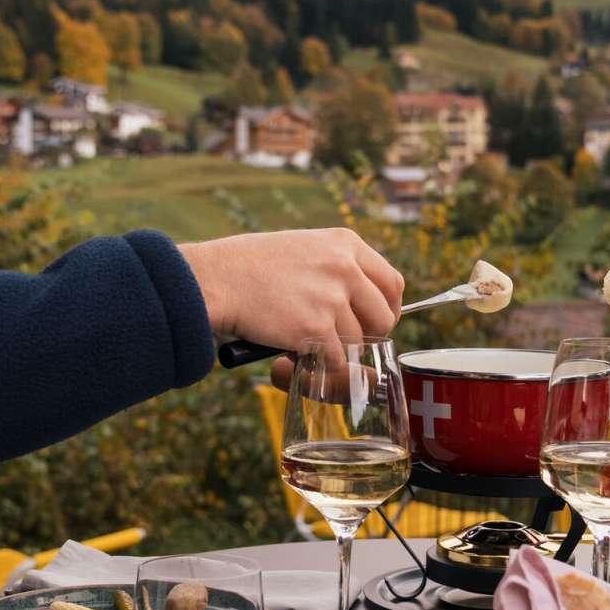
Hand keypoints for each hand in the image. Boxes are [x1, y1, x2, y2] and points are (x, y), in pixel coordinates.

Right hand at [179, 228, 403, 349]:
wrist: (217, 278)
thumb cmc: (250, 266)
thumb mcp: (303, 247)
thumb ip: (336, 267)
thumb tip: (361, 301)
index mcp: (345, 243)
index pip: (392, 283)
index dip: (388, 309)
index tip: (377, 323)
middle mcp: (345, 268)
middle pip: (383, 317)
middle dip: (369, 337)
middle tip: (345, 342)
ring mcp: (332, 298)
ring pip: (356, 343)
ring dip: (334, 351)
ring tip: (304, 342)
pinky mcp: (316, 328)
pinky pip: (335, 361)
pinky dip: (319, 366)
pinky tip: (296, 353)